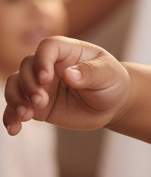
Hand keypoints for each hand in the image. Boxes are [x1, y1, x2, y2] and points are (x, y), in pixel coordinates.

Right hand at [3, 36, 130, 135]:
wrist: (112, 103)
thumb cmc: (112, 82)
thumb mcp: (108, 75)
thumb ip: (90, 73)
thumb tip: (69, 75)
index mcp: (68, 51)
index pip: (48, 47)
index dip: (42, 60)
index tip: (46, 78)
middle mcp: (49, 65)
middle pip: (26, 66)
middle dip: (29, 84)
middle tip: (41, 101)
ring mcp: (40, 84)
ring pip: (14, 85)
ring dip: (15, 100)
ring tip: (26, 116)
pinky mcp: (36, 104)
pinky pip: (16, 108)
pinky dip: (11, 117)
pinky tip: (14, 129)